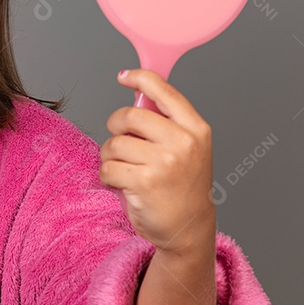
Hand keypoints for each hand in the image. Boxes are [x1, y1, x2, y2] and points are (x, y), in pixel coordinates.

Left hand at [98, 69, 215, 257]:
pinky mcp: (143, 182)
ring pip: (114, 144)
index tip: (124, 76)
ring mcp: (164, 162)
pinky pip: (108, 168)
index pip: (163, 90)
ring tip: (125, 169)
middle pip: (129, 115)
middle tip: (121, 142)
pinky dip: (108, 176)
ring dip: (110, 157)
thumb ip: (166, 123)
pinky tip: (123, 185)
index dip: (140, 78)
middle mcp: (183, 142)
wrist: (188, 228)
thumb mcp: (188, 148)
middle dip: (116, 127)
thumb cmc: (182, 186)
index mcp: (195, 129)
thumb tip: (136, 95)